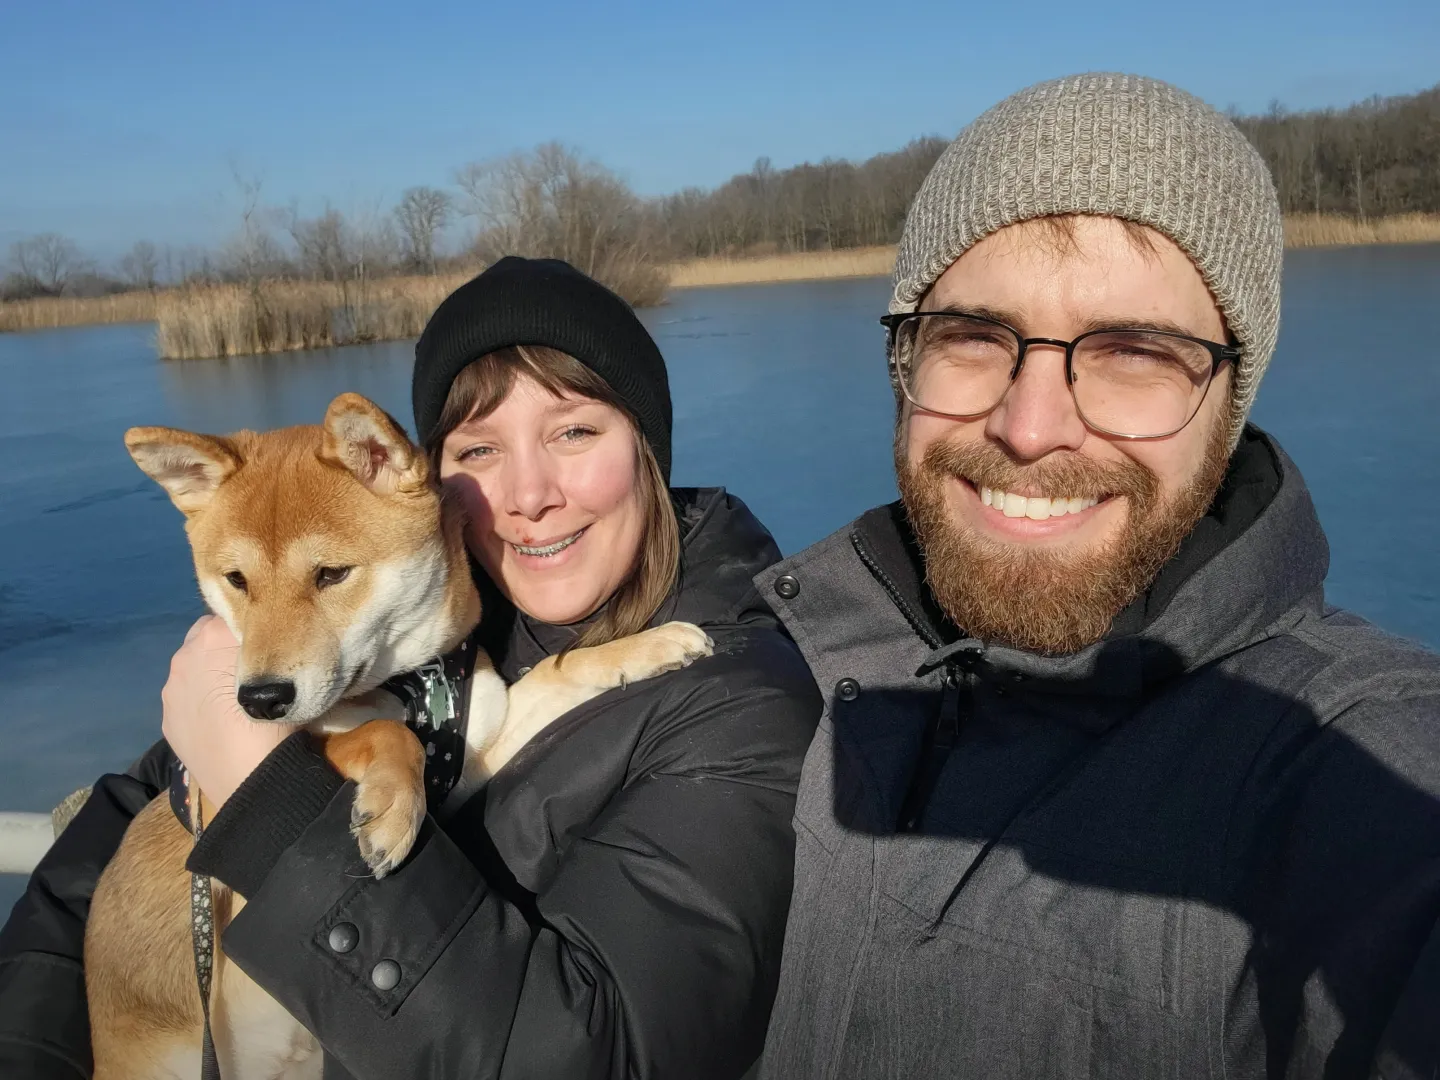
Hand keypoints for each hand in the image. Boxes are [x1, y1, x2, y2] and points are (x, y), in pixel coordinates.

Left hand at [161, 615, 293, 811]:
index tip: (270, 641)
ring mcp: (171, 691)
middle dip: (225, 649)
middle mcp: (184, 656)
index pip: (235, 615)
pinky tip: (221, 724)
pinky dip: (200, 705)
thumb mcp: (288, 670)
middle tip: (254, 670)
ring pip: (194, 670)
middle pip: (207, 639)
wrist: (256, 780)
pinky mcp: (167, 721)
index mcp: (212, 635)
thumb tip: (272, 642)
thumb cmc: (281, 717)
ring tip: (237, 701)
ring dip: (211, 676)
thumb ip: (272, 647)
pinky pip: (186, 701)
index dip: (254, 626)